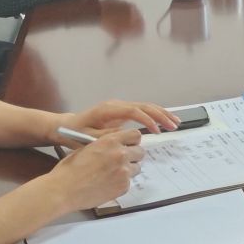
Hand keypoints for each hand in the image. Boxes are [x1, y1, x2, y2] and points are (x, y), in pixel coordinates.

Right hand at [50, 129, 143, 211]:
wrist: (63, 190)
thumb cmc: (70, 169)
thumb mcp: (87, 147)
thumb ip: (105, 145)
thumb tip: (114, 146)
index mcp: (110, 141)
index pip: (135, 135)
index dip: (131, 140)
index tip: (128, 144)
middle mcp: (121, 154)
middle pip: (140, 152)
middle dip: (132, 155)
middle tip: (121, 160)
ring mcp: (124, 172)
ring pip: (136, 168)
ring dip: (128, 170)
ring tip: (112, 174)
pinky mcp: (123, 187)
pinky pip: (129, 182)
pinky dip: (121, 183)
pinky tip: (107, 184)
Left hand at [63, 100, 177, 134]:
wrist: (67, 126)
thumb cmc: (76, 134)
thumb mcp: (89, 138)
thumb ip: (108, 137)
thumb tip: (127, 136)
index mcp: (108, 109)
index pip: (133, 111)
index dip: (147, 120)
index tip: (157, 131)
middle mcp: (116, 105)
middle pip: (144, 106)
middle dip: (161, 115)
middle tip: (174, 126)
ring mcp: (120, 107)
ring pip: (145, 106)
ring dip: (161, 114)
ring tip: (175, 123)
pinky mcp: (122, 112)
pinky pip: (142, 111)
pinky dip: (155, 115)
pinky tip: (164, 122)